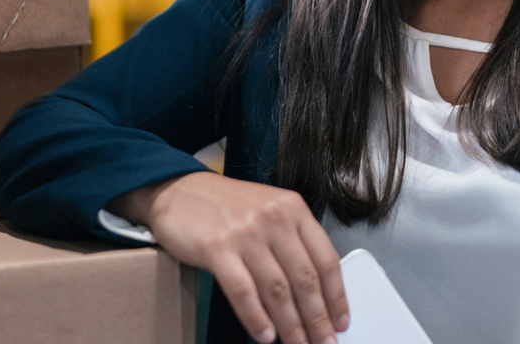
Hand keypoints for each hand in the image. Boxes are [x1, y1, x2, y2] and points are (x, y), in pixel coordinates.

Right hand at [111, 172, 348, 343]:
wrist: (178, 191)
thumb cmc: (225, 206)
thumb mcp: (269, 211)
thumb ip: (293, 242)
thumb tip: (314, 292)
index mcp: (294, 208)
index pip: (326, 259)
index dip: (337, 296)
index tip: (341, 320)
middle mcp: (274, 218)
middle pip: (305, 279)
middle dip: (317, 318)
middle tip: (324, 342)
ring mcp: (246, 233)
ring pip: (277, 290)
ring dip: (290, 325)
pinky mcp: (217, 248)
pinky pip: (243, 292)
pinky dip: (256, 318)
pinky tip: (265, 335)